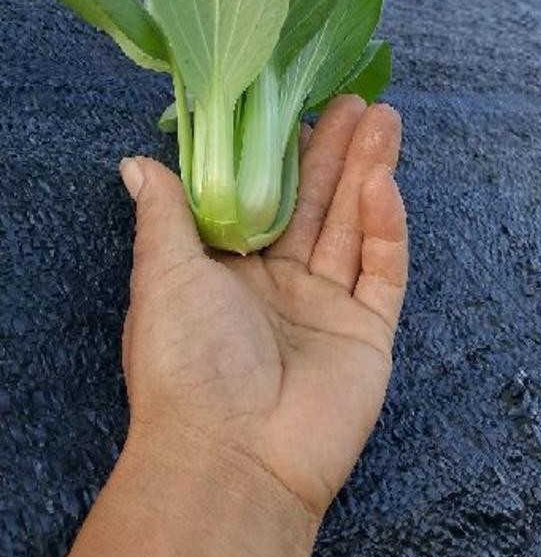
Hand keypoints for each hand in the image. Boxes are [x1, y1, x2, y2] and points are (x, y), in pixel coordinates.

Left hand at [119, 95, 406, 524]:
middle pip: (320, 206)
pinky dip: (386, 227)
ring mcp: (330, 309)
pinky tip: (384, 182)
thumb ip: (164, 214)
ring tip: (385, 119)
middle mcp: (284, 287)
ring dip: (371, 172)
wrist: (231, 456)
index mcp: (234, 275)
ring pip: (356, 227)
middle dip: (339, 152)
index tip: (300, 109)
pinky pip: (383, 271)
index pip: (268, 201)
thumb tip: (137, 163)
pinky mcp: (369, 334)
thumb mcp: (164, 276)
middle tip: (359, 100)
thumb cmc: (187, 361)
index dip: (286, 157)